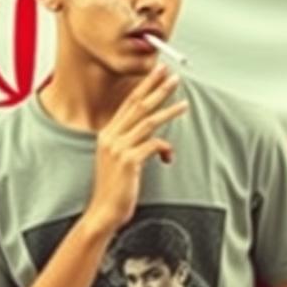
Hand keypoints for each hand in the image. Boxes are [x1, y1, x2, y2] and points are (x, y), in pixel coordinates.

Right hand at [86, 66, 187, 231]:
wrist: (104, 211)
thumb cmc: (115, 188)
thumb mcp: (119, 160)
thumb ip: (132, 143)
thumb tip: (154, 136)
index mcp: (107, 134)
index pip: (127, 104)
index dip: (144, 87)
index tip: (156, 74)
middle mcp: (110, 137)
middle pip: (137, 105)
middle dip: (156, 88)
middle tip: (171, 75)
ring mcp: (118, 148)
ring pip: (147, 121)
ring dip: (168, 110)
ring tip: (183, 103)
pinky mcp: (128, 161)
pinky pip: (153, 145)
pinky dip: (165, 148)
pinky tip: (170, 155)